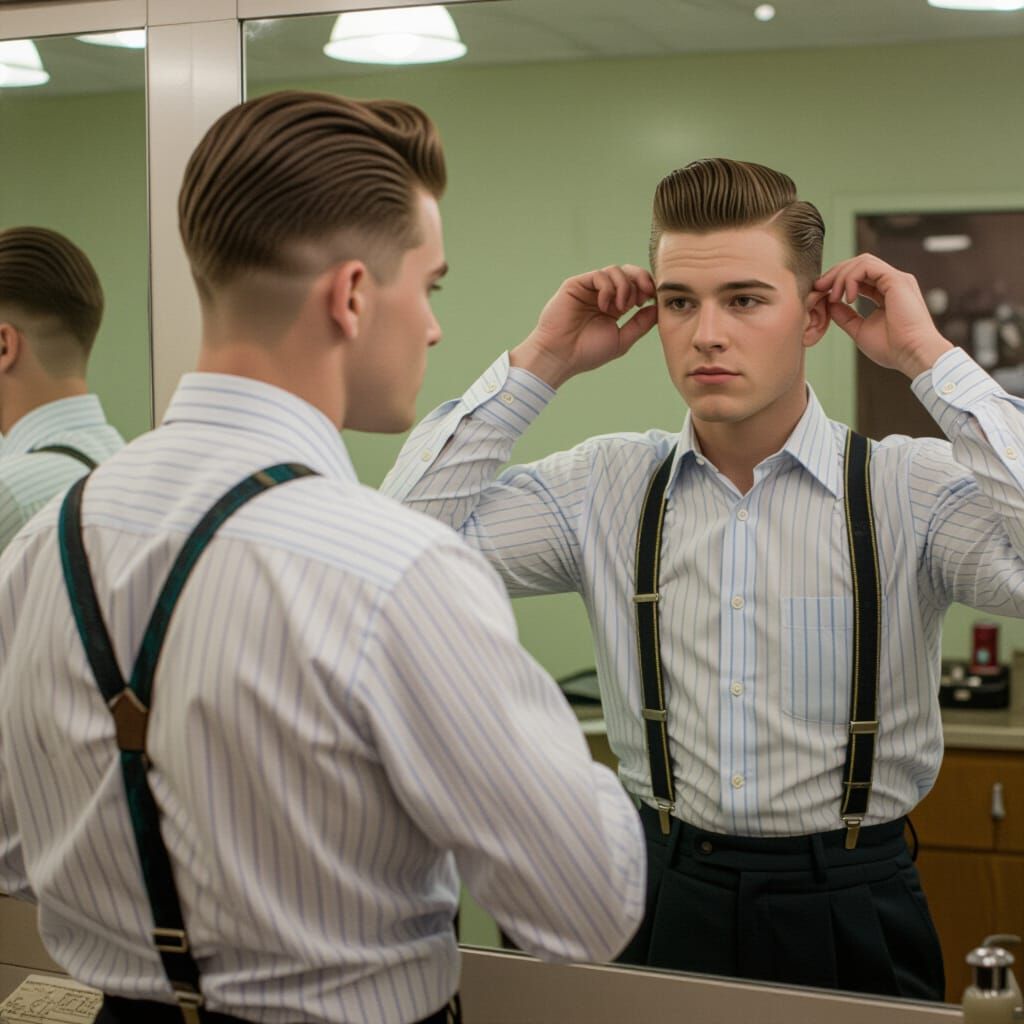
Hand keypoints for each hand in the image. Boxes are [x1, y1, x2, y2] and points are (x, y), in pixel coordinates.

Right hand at [510, 265, 657, 388]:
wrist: (560, 356)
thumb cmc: (587, 352)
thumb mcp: (622, 339)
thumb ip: (641, 323)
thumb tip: (659, 307)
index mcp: (614, 307)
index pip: (636, 286)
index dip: (648, 287)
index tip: (652, 299)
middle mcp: (602, 295)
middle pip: (628, 272)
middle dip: (641, 279)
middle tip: (644, 295)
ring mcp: (588, 289)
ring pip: (615, 270)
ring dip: (624, 287)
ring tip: (620, 308)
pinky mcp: (576, 284)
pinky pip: (599, 275)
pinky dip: (608, 288)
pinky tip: (604, 306)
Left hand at [816, 254, 953, 378]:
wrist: (912, 354)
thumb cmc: (892, 348)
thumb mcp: (860, 330)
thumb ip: (845, 316)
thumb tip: (830, 304)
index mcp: (886, 293)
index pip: (859, 277)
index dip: (837, 281)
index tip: (820, 293)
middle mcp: (892, 283)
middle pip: (859, 265)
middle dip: (835, 274)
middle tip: (819, 287)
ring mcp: (896, 279)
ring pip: (862, 262)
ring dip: (841, 276)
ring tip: (833, 296)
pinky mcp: (896, 280)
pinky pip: (867, 267)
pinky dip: (851, 278)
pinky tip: (848, 298)